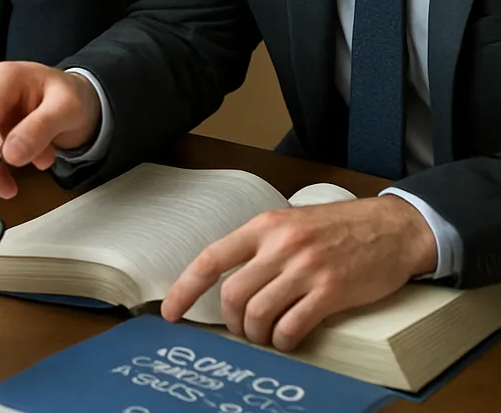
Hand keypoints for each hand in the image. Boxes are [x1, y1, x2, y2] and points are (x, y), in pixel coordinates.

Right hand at [0, 61, 100, 198]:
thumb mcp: (67, 110)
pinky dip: (3, 167)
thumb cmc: (70, 97)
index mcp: (8, 77)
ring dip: (2, 165)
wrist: (78, 100)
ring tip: (42, 161)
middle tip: (2, 186)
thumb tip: (11, 154)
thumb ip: (40, 129)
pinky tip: (31, 163)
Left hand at [160, 196, 437, 351]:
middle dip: (231, 322)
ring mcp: (305, 269)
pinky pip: (292, 326)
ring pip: (258, 313)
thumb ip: (261, 245)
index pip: (212, 259)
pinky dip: (284, 341)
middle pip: (233, 295)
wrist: (390, 228)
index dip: (185, 288)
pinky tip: (287, 340)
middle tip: (240, 330)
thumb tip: (230, 278)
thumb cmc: (338, 227)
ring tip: (265, 336)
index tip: (172, 311)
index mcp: (264, 226)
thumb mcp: (290, 222)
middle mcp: (280, 246)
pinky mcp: (331, 291)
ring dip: (256, 334)